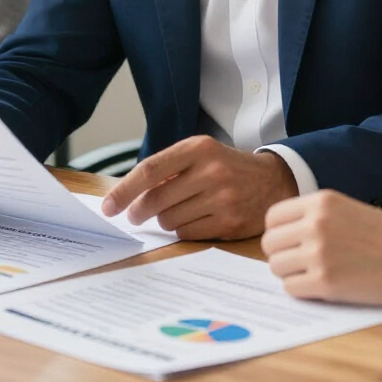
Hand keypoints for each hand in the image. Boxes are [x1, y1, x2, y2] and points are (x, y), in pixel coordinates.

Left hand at [100, 135, 296, 239]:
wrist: (273, 181)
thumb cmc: (227, 167)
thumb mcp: (201, 155)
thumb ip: (169, 169)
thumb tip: (128, 195)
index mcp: (199, 148)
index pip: (150, 170)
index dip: (124, 190)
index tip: (108, 206)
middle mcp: (211, 171)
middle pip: (155, 199)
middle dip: (139, 211)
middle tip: (135, 215)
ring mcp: (222, 198)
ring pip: (169, 219)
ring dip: (165, 219)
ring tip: (180, 210)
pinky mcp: (229, 223)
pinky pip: (187, 233)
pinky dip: (184, 229)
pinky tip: (196, 219)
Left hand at [262, 190, 381, 304]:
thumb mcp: (350, 209)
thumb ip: (317, 216)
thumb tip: (284, 233)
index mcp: (321, 201)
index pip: (273, 217)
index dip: (279, 233)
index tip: (290, 243)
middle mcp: (315, 223)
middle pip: (270, 243)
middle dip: (281, 255)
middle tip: (300, 263)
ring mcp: (319, 253)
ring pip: (276, 267)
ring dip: (289, 273)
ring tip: (312, 274)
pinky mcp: (326, 282)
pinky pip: (291, 288)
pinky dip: (301, 290)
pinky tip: (320, 287)